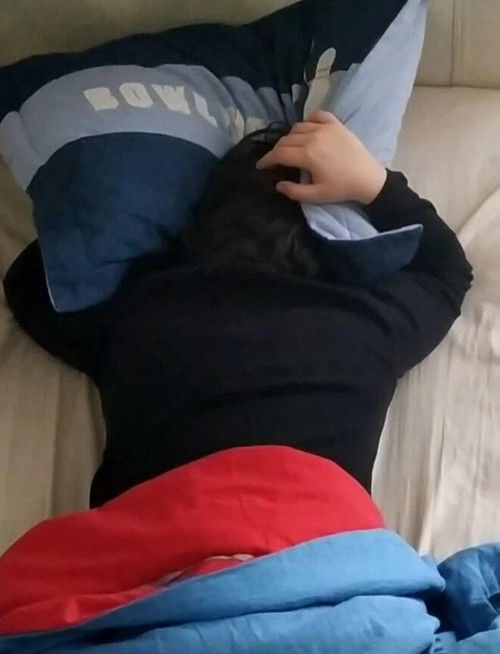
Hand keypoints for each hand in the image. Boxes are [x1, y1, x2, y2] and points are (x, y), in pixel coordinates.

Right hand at [256, 110, 386, 204]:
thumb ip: (294, 191)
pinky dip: (308, 121)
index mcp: (307, 155)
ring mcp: (325, 127)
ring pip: (298, 127)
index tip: (260, 166)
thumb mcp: (316, 195)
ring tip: (290, 147)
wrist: (368, 179)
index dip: (267, 160)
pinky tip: (308, 130)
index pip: (279, 154)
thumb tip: (278, 185)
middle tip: (275, 160)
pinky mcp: (336, 124)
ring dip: (290, 137)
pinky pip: (317, 115)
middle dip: (277, 150)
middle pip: (286, 139)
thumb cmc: (342, 189)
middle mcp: (313, 137)